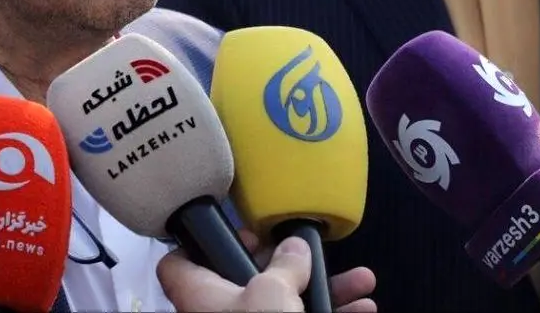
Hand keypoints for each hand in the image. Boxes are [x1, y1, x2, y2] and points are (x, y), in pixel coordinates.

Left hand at [157, 229, 375, 312]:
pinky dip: (327, 312)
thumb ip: (284, 263)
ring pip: (282, 304)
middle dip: (290, 267)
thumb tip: (293, 248)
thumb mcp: (273, 291)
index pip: (179, 264)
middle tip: (309, 256)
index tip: (240, 235)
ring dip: (322, 291)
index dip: (206, 245)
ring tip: (358, 283)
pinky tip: (359, 309)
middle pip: (248, 280)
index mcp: (201, 296)